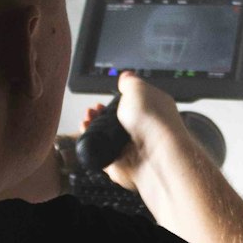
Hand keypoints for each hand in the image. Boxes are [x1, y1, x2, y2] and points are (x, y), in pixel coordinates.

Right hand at [79, 73, 185, 191]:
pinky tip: (86, 133)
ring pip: (107, 137)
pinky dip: (92, 144)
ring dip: (94, 127)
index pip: (135, 103)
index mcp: (153, 109)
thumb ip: (129, 83)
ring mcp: (133, 147)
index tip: (105, 98)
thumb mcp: (138, 88)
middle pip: (117, 120)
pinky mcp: (121, 164)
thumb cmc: (154, 121)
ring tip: (87, 120)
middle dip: (101, 113)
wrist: (156, 155)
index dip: (118, 100)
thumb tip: (126, 77)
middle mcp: (144, 129)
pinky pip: (102, 153)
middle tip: (93, 110)